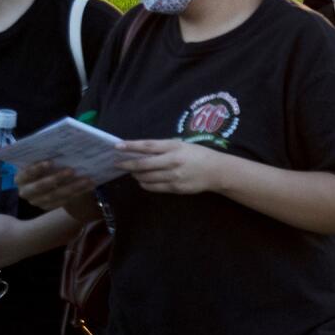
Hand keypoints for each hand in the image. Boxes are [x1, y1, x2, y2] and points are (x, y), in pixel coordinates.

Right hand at [15, 160, 94, 212]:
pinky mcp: (49, 207)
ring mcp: (37, 201)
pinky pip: (64, 201)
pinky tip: (88, 186)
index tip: (51, 161)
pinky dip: (78, 193)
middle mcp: (25, 192)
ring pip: (55, 195)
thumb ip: (45, 155)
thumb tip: (59, 146)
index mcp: (20, 178)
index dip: (38, 168)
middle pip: (41, 187)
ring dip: (72, 187)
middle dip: (57, 178)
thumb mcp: (41, 159)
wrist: (48, 179)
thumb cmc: (44, 164)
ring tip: (87, 179)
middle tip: (72, 170)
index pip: (27, 173)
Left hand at [117, 139, 231, 195]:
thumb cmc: (198, 155)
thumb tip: (141, 151)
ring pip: (146, 177)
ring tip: (132, 172)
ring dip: (136, 174)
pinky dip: (145, 184)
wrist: (216, 171)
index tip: (117, 146)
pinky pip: (154, 187)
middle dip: (127, 164)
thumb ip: (163, 148)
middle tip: (118, 164)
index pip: (147, 146)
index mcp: (174, 147)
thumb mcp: (181, 146)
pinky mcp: (175, 188)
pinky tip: (143, 180)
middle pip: (143, 164)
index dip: (131, 146)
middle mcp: (172, 161)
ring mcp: (173, 176)